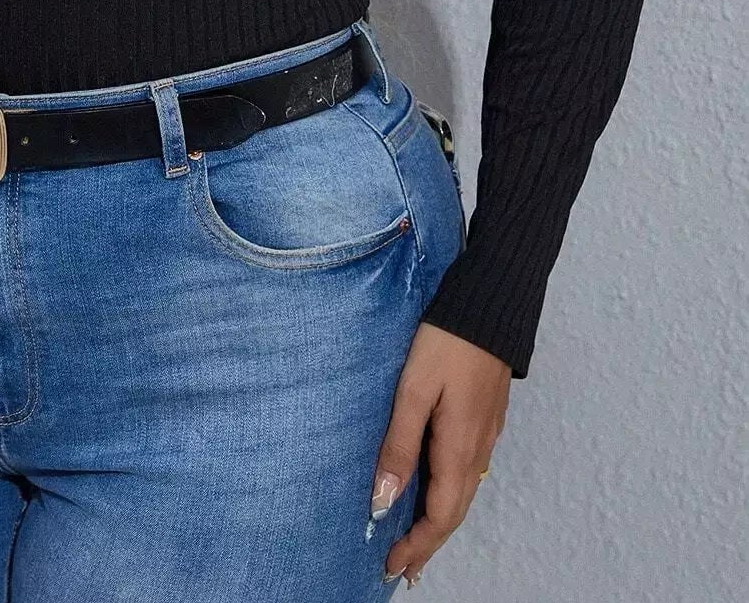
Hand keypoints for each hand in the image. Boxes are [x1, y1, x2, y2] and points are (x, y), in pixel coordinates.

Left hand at [371, 322, 509, 587]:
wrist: (490, 307)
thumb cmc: (445, 343)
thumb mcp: (414, 390)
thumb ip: (399, 444)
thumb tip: (383, 500)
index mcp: (459, 449)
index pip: (440, 516)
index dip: (417, 545)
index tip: (392, 566)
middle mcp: (478, 450)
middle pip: (454, 512)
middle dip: (428, 543)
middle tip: (401, 567)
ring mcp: (486, 435)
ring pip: (463, 493)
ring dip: (439, 522)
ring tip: (414, 541)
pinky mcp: (486, 419)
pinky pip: (468, 472)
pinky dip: (449, 495)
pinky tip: (435, 491)